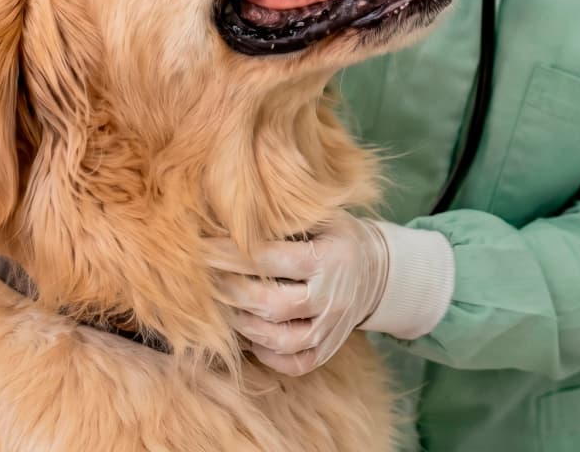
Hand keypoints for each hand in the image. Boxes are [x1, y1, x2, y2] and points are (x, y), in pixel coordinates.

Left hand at [213, 212, 389, 375]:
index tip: (203, 248)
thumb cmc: (336, 235)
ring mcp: (332, 327)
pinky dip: (268, 355)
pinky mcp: (329, 348)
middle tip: (207, 280)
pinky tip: (250, 336)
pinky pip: (295, 363)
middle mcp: (332, 297)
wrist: (375, 268)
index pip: (273, 259)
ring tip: (223, 307)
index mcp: (328, 258)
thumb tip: (233, 216)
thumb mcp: (321, 216)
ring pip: (282, 340)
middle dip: (233, 292)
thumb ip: (284, 220)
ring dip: (245, 326)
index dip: (233, 255)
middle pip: (274, 305)